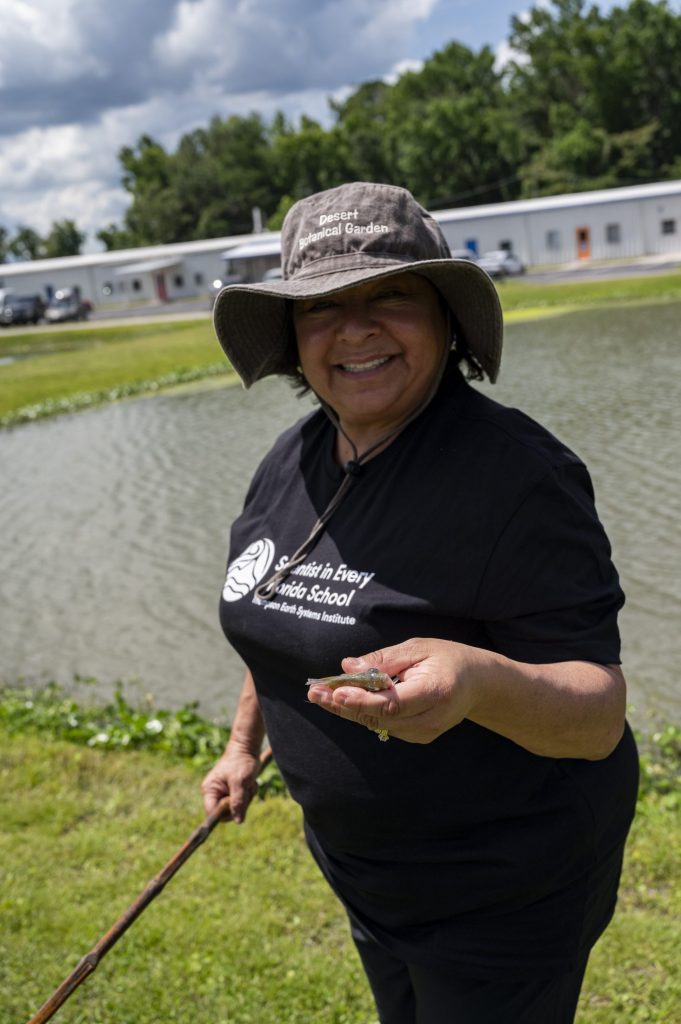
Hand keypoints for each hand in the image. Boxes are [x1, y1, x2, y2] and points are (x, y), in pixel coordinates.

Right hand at [201, 743, 261, 822]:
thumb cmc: (241, 762)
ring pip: (236, 808)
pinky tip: (250, 783)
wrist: (247, 748)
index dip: (225, 814)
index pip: (212, 813)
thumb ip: (238, 801)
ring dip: (246, 798)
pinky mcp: (232, 792)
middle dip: (240, 804)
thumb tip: (238, 821)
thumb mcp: (240, 782)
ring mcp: (223, 793)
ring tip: (249, 784)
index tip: (238, 808)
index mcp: (210, 790)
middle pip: (226, 813)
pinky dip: (248, 794)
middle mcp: (214, 793)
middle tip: (246, 790)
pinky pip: (241, 802)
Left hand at [306, 638, 479, 743]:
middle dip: (344, 705)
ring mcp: (425, 733)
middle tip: (315, 693)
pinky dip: (363, 711)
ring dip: (348, 709)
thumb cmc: (447, 658)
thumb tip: (347, 667)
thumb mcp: (417, 648)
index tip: (336, 692)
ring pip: (377, 723)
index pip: (393, 703)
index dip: (362, 701)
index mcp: (436, 692)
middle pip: (379, 717)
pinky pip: (384, 725)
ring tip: (321, 693)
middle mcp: (431, 719)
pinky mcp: (419, 737)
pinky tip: (344, 699)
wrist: (478, 684)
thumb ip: (383, 660)